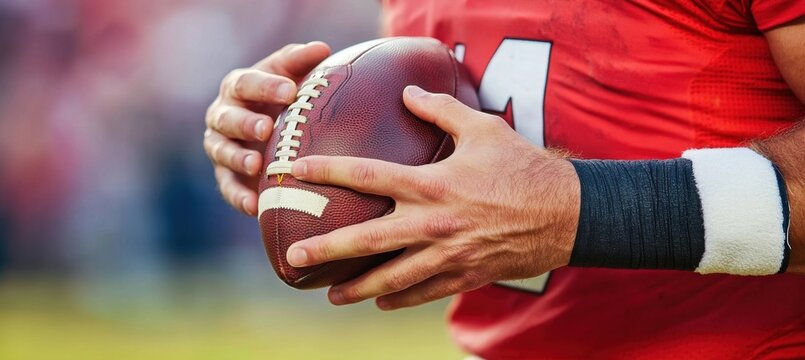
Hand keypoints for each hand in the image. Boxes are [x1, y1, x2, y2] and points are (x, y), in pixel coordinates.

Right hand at [204, 42, 330, 214]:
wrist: (272, 133)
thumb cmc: (285, 98)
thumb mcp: (292, 77)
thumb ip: (301, 63)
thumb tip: (321, 50)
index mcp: (238, 87)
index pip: (246, 82)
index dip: (266, 86)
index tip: (290, 90)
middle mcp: (222, 115)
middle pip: (227, 117)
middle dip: (245, 123)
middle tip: (267, 128)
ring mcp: (220, 146)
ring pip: (221, 151)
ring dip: (237, 158)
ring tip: (257, 165)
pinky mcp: (226, 175)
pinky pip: (228, 187)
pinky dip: (239, 196)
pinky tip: (255, 206)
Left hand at [285, 86, 580, 309]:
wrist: (567, 214)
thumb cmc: (523, 166)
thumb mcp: (483, 128)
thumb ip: (440, 110)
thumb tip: (408, 92)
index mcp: (431, 183)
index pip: (366, 175)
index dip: (327, 171)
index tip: (297, 171)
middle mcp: (431, 223)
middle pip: (366, 240)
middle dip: (325, 249)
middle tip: (294, 257)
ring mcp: (446, 255)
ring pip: (390, 278)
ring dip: (356, 288)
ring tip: (329, 294)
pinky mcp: (463, 275)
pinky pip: (423, 292)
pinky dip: (399, 298)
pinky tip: (379, 301)